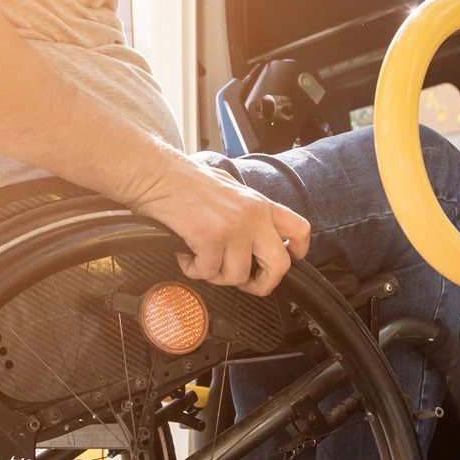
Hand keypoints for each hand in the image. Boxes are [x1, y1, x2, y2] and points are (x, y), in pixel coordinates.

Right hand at [125, 158, 311, 295]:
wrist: (159, 175)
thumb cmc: (187, 183)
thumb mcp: (231, 191)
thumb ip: (249, 214)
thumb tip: (254, 242)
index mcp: (261, 205)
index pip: (300, 230)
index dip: (297, 254)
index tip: (282, 263)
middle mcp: (254, 216)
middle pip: (280, 265)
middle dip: (262, 284)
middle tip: (244, 283)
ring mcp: (234, 228)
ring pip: (237, 276)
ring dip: (215, 276)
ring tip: (200, 260)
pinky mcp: (211, 238)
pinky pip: (208, 272)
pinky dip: (193, 270)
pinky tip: (184, 255)